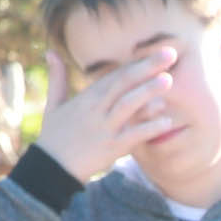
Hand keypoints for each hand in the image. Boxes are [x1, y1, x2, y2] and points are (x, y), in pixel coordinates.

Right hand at [34, 46, 177, 181]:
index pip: (115, 75)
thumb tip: (50, 51)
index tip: (157, 51)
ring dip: (148, 92)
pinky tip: (166, 121)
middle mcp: (97, 109)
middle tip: (170, 54)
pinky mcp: (111, 148)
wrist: (51, 168)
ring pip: (128, 105)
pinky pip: (133, 136)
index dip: (137, 62)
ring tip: (168, 80)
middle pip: (123, 83)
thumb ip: (57, 77)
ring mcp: (105, 128)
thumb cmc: (54, 135)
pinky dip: (149, 128)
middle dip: (147, 67)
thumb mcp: (53, 103)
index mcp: (87, 97)